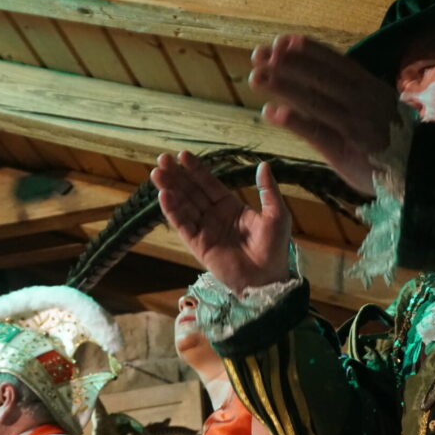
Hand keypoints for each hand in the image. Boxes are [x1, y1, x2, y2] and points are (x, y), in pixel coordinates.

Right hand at [150, 153, 290, 293]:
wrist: (267, 279)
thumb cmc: (275, 249)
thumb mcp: (277, 215)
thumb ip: (268, 191)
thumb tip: (263, 165)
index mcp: (231, 207)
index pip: (209, 184)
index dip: (196, 170)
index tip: (182, 155)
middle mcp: (214, 216)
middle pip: (191, 191)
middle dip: (177, 176)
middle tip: (162, 159)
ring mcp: (204, 230)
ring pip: (183, 206)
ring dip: (170, 190)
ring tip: (157, 174)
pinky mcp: (198, 245)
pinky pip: (183, 225)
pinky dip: (172, 211)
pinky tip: (164, 196)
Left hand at [250, 34, 397, 195]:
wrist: (421, 171)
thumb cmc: (391, 137)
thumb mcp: (376, 104)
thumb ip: (350, 90)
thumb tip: (316, 74)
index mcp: (368, 85)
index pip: (333, 61)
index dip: (305, 50)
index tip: (281, 41)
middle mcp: (361, 100)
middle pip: (319, 75)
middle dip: (287, 63)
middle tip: (258, 55)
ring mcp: (354, 124)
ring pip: (314, 99)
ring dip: (283, 86)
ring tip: (257, 77)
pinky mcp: (346, 151)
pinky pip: (316, 132)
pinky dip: (293, 121)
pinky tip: (271, 112)